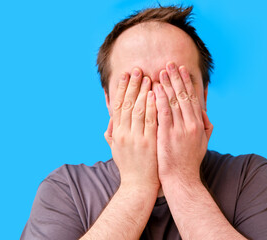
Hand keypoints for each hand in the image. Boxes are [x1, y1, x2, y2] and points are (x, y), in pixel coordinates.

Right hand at [104, 68, 158, 189]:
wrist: (138, 185)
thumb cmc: (128, 165)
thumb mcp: (115, 148)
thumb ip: (112, 131)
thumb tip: (111, 117)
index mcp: (116, 132)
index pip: (118, 105)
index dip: (121, 88)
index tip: (125, 75)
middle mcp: (123, 133)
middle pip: (127, 104)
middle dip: (132, 85)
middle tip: (137, 69)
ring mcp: (136, 138)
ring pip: (138, 109)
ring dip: (143, 92)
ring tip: (148, 77)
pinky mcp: (148, 143)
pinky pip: (151, 121)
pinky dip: (152, 106)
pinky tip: (156, 94)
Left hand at [154, 62, 212, 182]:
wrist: (182, 179)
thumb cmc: (190, 161)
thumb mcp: (203, 142)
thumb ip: (206, 126)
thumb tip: (205, 112)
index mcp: (199, 124)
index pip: (193, 98)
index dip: (187, 83)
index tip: (182, 70)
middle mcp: (192, 124)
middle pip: (184, 96)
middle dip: (177, 78)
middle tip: (171, 64)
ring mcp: (180, 129)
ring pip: (174, 101)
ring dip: (168, 84)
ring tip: (161, 71)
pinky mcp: (168, 135)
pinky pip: (163, 113)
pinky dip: (160, 99)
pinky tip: (156, 88)